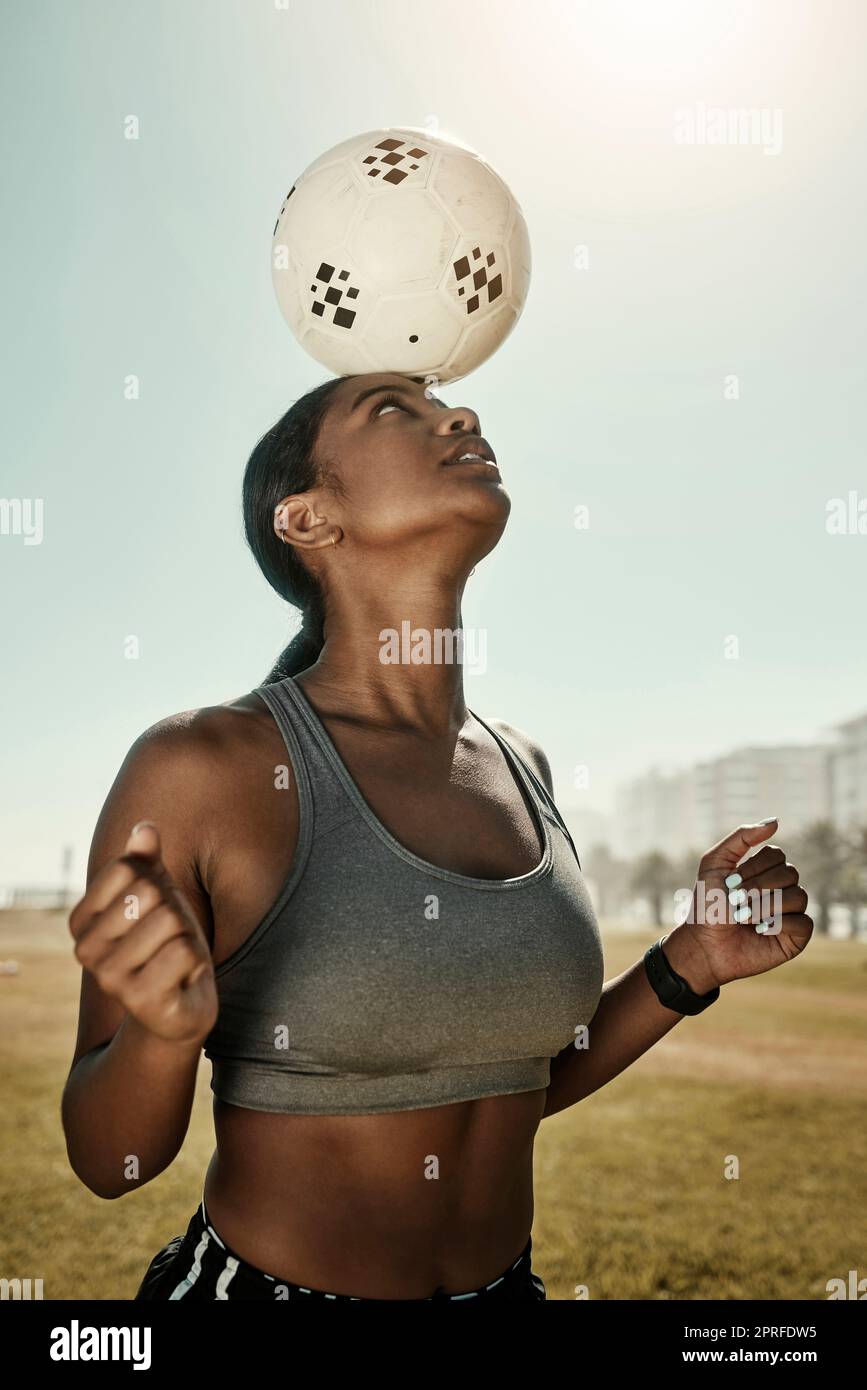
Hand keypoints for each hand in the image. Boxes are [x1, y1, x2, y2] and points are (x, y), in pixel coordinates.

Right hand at [69, 821, 217, 1044]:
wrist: (178, 1007)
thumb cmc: (165, 943)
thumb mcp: (158, 897)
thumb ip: (147, 864)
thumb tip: (145, 828)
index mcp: (80, 921)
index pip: (129, 868)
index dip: (157, 884)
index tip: (154, 913)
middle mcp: (86, 951)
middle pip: (151, 893)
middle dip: (175, 912)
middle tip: (170, 939)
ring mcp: (110, 979)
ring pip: (170, 921)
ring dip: (187, 937)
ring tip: (176, 960)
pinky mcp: (140, 1001)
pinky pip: (184, 952)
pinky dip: (195, 961)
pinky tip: (184, 979)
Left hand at [673, 819, 812, 990]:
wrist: (703, 944)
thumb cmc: (708, 904)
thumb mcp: (715, 863)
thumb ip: (741, 838)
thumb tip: (776, 821)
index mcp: (766, 869)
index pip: (777, 855)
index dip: (753, 868)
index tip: (728, 884)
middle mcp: (783, 888)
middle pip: (789, 873)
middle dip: (757, 888)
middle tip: (735, 902)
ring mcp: (792, 912)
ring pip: (798, 896)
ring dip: (764, 906)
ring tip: (743, 918)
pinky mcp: (796, 937)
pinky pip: (804, 923)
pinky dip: (778, 924)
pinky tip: (759, 930)